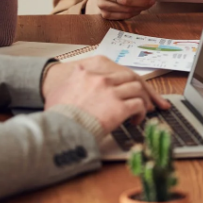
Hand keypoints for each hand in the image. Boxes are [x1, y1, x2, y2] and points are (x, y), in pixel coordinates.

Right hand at [42, 56, 169, 130]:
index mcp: (87, 74)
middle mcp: (101, 79)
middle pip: (130, 77)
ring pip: (138, 89)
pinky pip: (138, 105)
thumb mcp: (59, 92)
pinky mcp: (120, 107)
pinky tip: (136, 120)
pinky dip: (141, 112)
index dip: (124, 81)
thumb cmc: (57, 116)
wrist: (59, 130)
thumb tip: (74, 78)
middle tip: (145, 98)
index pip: (113, 72)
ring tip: (142, 110)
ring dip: (143, 100)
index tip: (127, 89)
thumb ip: (71, 82)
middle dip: (140, 88)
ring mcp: (111, 92)